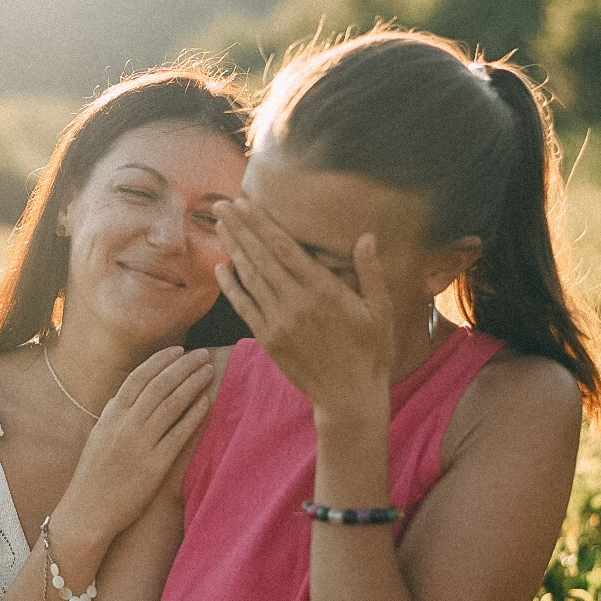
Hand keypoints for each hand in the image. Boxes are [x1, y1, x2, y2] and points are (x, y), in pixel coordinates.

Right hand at [58, 346, 212, 546]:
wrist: (88, 512)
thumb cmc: (94, 476)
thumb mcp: (98, 437)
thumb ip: (113, 415)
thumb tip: (125, 396)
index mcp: (110, 416)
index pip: (138, 377)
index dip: (161, 360)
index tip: (179, 349)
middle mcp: (125, 426)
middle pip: (160, 385)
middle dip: (184, 366)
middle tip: (202, 354)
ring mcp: (140, 445)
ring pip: (172, 404)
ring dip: (193, 384)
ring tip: (209, 371)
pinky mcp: (155, 466)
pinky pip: (179, 434)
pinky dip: (194, 415)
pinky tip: (207, 402)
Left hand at [213, 199, 392, 423]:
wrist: (349, 396)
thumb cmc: (371, 351)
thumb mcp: (380, 310)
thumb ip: (371, 272)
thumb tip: (367, 236)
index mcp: (323, 290)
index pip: (285, 248)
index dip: (262, 224)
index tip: (245, 204)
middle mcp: (296, 302)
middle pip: (261, 257)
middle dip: (241, 228)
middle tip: (222, 205)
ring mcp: (279, 321)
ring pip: (250, 278)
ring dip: (233, 250)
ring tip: (220, 226)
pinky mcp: (269, 339)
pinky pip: (244, 307)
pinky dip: (231, 286)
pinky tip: (221, 268)